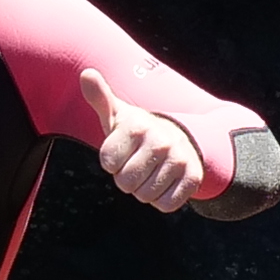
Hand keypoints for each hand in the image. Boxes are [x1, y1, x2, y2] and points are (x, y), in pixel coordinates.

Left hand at [76, 69, 208, 214]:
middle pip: (125, 183)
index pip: (108, 164)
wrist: (179, 137)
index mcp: (137, 126)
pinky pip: (165, 205)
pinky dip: (161, 199)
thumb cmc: (137, 130)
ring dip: (143, 189)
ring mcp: (179, 159)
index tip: (122, 150)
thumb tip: (86, 74)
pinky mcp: (193, 177)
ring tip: (150, 170)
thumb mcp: (117, 114)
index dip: (111, 162)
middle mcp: (161, 141)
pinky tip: (164, 181)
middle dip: (126, 178)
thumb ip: (100, 97)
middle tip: (136, 162)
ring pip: (145, 196)